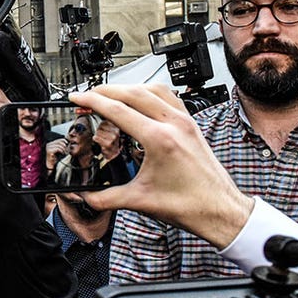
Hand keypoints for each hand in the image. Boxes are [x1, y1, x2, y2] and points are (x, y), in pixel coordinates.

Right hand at [44, 138, 67, 169]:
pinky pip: (57, 149)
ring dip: (63, 149)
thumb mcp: (58, 150)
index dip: (64, 140)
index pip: (58, 139)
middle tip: (66, 150)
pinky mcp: (49, 151)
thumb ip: (61, 146)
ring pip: (59, 145)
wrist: (51, 164)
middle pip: (59, 142)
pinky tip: (62, 153)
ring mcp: (48, 148)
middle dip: (64, 145)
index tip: (67, 143)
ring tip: (64, 152)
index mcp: (50, 143)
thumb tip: (66, 142)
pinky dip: (61, 151)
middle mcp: (48, 145)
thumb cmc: (55, 158)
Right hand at [70, 84, 252, 249]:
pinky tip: (142, 100)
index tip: (77, 98)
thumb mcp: (139, 200)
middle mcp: (174, 124)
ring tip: (111, 94)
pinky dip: (150, 93)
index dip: (92, 101)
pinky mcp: (191, 125)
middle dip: (105, 90)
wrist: (220, 210)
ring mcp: (185, 122)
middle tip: (88, 95)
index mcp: (159, 139)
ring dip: (128, 87)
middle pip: (133, 92)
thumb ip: (106, 197)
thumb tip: (85, 195)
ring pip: (153, 89)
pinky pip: (169, 96)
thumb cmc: (191, 205)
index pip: (117, 110)